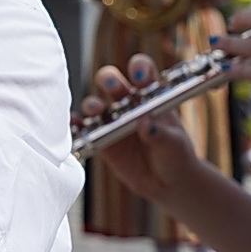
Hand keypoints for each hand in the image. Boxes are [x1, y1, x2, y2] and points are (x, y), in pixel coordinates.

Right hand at [79, 54, 202, 202]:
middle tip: (113, 86)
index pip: (143, 72)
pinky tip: (74, 124)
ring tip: (96, 110)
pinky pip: (83, 129)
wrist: (168, 183)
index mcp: (150, 97)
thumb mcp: (175, 144)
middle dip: (109, 79)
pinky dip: (75, 125)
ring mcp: (112, 121)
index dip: (139, 68)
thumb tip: (146, 124)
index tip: (138, 75)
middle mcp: (127, 104)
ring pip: (95, 104)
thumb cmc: (176, 156)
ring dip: (92, 104)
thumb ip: (162, 134)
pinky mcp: (100, 139)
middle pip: (112, 81)